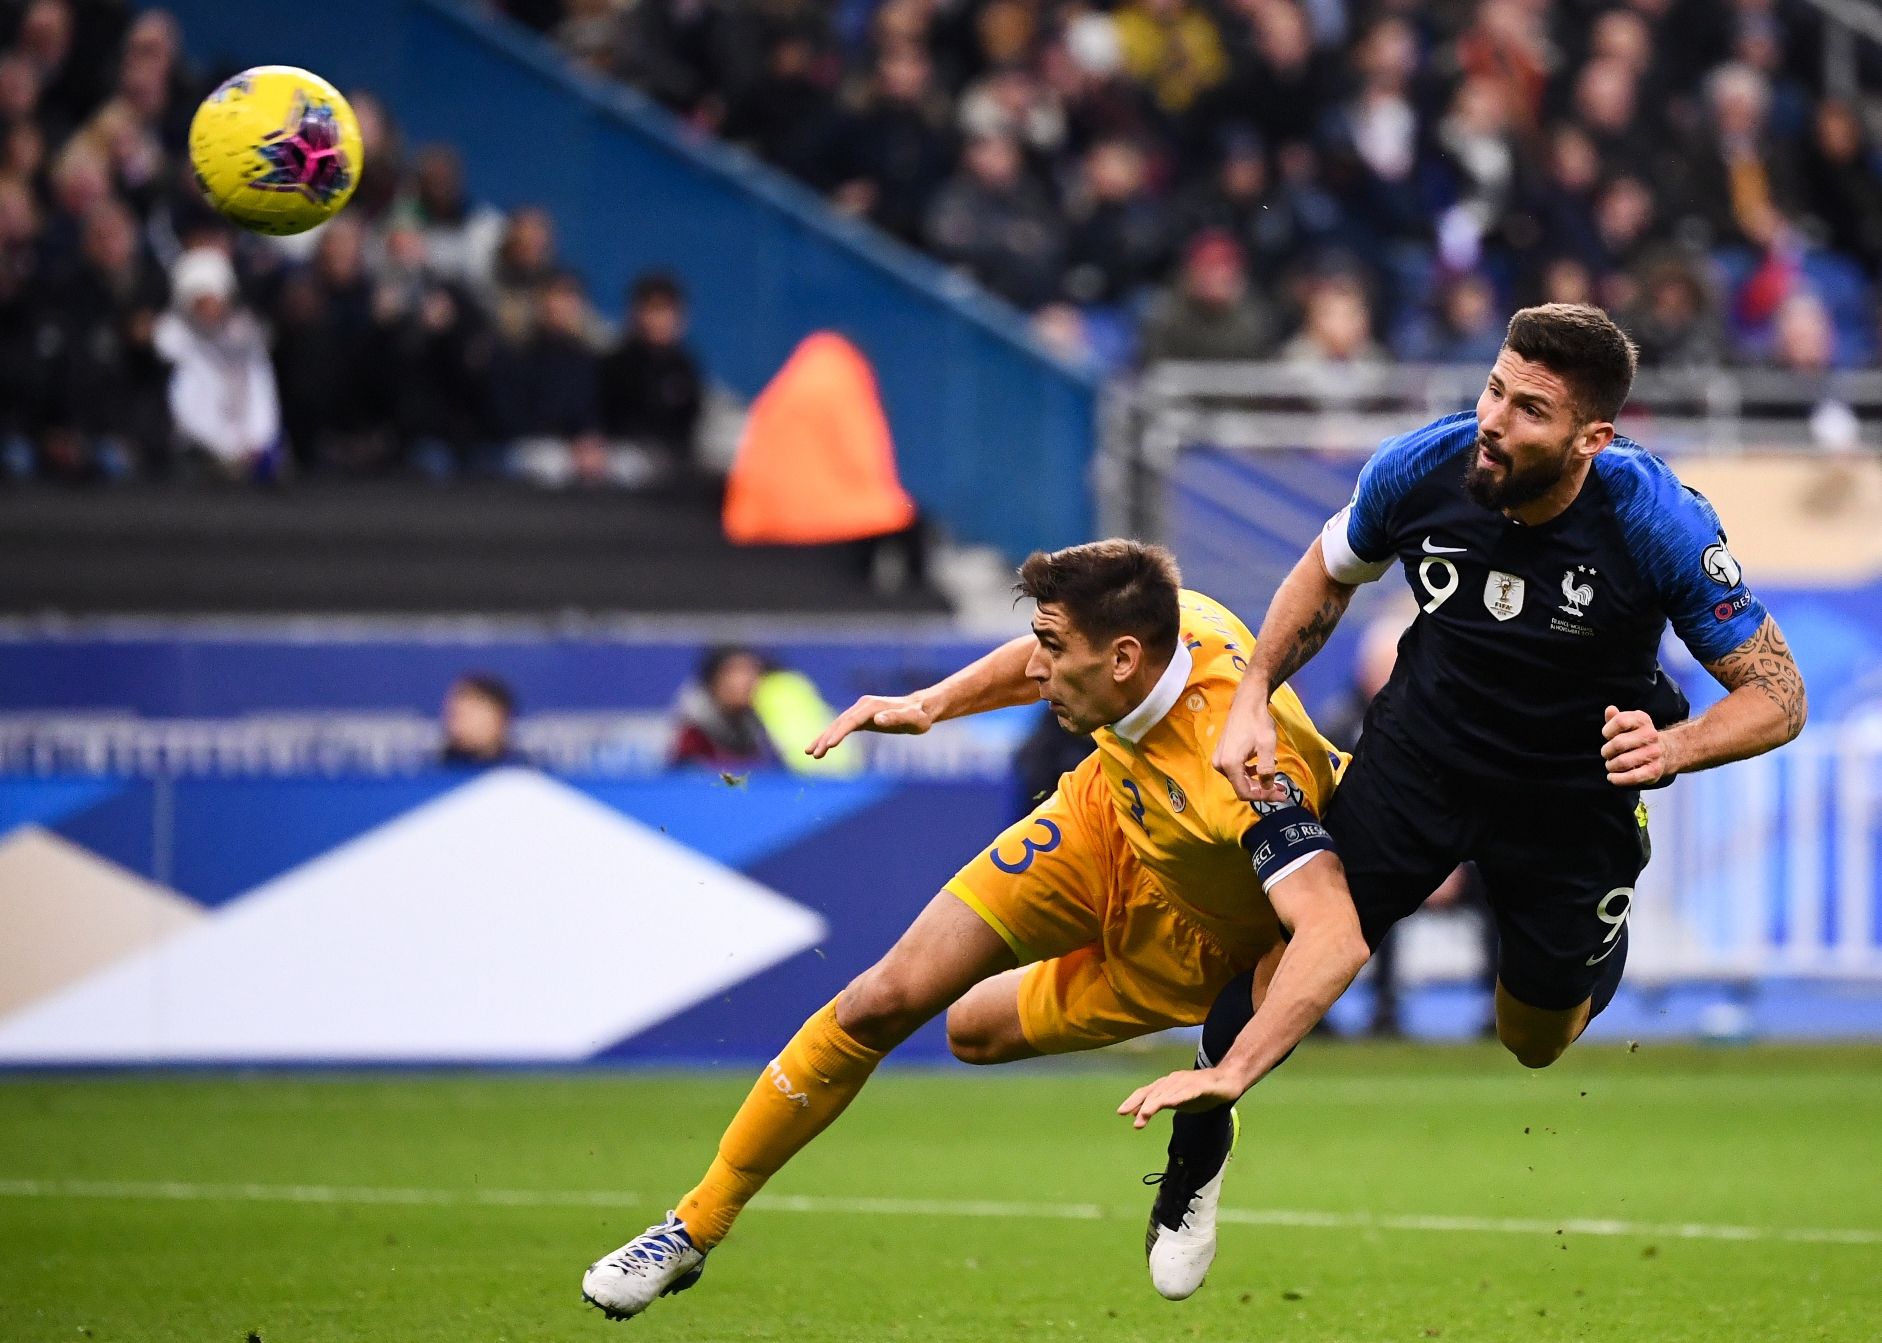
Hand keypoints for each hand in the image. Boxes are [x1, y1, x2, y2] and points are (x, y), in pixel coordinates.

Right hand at [806, 693, 935, 758]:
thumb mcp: (913, 719)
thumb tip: (877, 720)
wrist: (922, 708)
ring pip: (837, 725)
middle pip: (839, 723)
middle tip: (812, 754)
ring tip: (809, 753)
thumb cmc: (919, 716)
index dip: (838, 733)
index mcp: (871, 706)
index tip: (827, 746)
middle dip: (825, 738)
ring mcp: (861, 711)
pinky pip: (843, 727)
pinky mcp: (861, 718)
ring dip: (823, 738)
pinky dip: (831, 736)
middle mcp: (863, 706)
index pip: (851, 721)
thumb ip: (895, 718)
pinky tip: (823, 748)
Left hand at [1116, 1066, 1244, 1129]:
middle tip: (1134, 1121)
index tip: (1121, 1113)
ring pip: (1168, 1092)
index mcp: (1167, 1085)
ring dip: (1156, 1103)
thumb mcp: (1177, 1100)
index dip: (1133, 1101)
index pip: (1146, 1092)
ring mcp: (1187, 1082)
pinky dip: (1178, 1096)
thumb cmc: (1200, 1091)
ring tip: (1145, 1114)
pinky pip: (1188, 1091)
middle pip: (1154, 1092)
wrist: (1227, 1080)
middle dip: (1142, 1105)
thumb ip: (1159, 1105)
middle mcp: (1174, 1080)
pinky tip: (1171, 1103)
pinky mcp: (1202, 1086)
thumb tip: (1139, 1114)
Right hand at [1211, 691, 1290, 803]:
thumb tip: (1267, 787)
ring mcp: (1220, 759)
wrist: (1247, 702)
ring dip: (1257, 782)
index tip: (1280, 795)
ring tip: (1275, 779)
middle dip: (1262, 790)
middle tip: (1281, 789)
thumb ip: (1267, 770)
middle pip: (1242, 787)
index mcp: (1230, 764)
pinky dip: (1251, 773)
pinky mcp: (1223, 754)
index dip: (1264, 797)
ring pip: (1240, 779)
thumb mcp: (1267, 746)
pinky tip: (1263, 766)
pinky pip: (1236, 770)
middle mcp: (1220, 764)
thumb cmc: (1257, 722)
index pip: (1245, 792)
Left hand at [1601, 704, 1676, 785]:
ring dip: (1610, 765)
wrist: (1666, 752)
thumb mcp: (1628, 723)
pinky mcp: (1654, 771)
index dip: (1607, 730)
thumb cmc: (1637, 736)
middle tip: (1606, 754)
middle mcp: (1651, 735)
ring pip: (1622, 762)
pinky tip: (1612, 777)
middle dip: (1606, 751)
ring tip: (1611, 765)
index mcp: (1642, 720)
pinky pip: (1632, 777)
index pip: (1620, 721)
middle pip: (1618, 744)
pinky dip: (1617, 779)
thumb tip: (1610, 709)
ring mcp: (1654, 753)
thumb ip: (1616, 717)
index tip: (1607, 736)